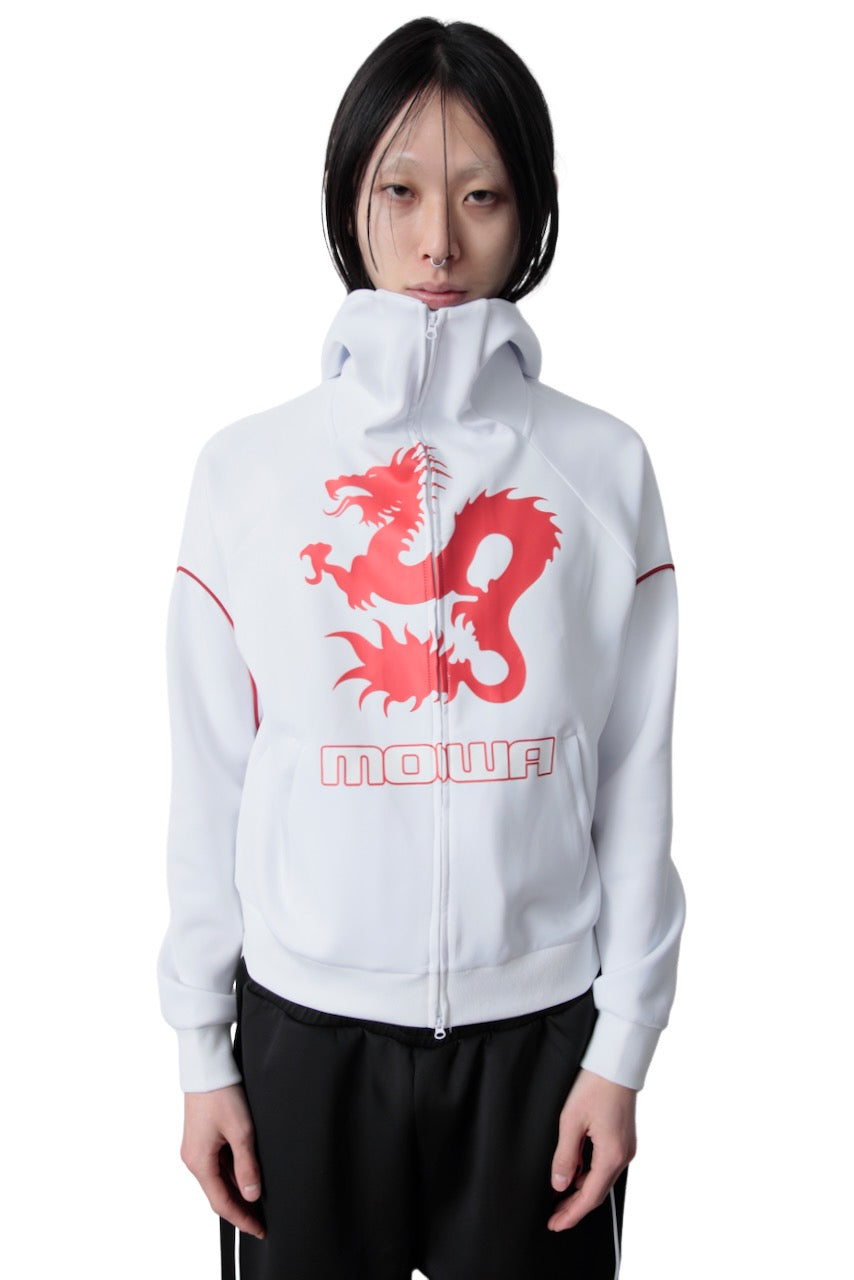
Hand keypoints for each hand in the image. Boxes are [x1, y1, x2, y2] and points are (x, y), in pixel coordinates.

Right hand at [181, 1083, 265, 1239]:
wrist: (207, 1066)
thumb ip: (247, 1166)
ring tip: (258, 1202)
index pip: (221, 1202)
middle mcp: (193, 1159)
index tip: (259, 1229)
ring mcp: (195, 1149)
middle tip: (262, 1220)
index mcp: (199, 1162)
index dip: (241, 1219)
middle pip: (217, 1193)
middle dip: (239, 1208)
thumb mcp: (241, 1131)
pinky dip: (231, 1175)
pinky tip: (247, 1176)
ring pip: (217, 1179)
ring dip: (236, 1192)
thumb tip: (252, 1196)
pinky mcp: (200, 1138)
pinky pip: (216, 1165)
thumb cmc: (222, 1094)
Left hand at [547, 1067, 636, 1231]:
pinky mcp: (624, 1138)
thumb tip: (560, 1185)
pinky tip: (574, 1172)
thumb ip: (565, 1156)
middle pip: (597, 1191)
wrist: (615, 1062)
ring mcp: (626, 1147)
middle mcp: (623, 1155)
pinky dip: (589, 1173)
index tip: (555, 1225)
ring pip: (601, 1178)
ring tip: (558, 1197)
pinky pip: (605, 1164)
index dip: (571, 1214)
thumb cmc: (594, 1086)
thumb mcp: (571, 1121)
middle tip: (554, 1218)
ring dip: (582, 1190)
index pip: (590, 1196)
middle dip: (575, 1207)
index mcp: (612, 1155)